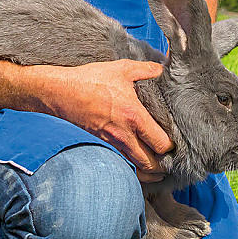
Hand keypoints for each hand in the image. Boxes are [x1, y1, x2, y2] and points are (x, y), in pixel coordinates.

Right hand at [45, 60, 173, 174]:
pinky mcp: (103, 143)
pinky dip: (134, 165)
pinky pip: (123, 160)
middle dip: (163, 166)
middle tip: (172, 161)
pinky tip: (141, 160)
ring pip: (135, 166)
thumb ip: (146, 69)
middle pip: (149, 164)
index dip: (172, 147)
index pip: (160, 143)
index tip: (177, 142)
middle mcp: (124, 134)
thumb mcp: (122, 69)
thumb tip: (163, 68)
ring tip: (160, 167)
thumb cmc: (90, 80)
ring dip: (150, 170)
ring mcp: (112, 141)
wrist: (60, 92)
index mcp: (134, 116)